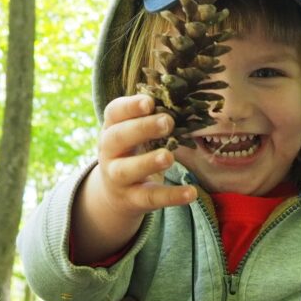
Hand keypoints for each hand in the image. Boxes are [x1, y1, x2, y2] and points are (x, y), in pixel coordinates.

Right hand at [94, 94, 196, 215]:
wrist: (115, 193)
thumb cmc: (133, 152)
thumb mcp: (136, 134)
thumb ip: (153, 119)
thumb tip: (185, 102)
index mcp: (112, 129)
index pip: (114, 113)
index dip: (130, 107)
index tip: (150, 102)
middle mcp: (109, 152)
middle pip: (117, 138)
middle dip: (141, 128)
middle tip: (167, 122)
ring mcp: (117, 177)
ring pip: (127, 170)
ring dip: (148, 162)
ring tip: (169, 157)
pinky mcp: (131, 199)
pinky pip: (150, 198)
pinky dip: (171, 196)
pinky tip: (191, 192)